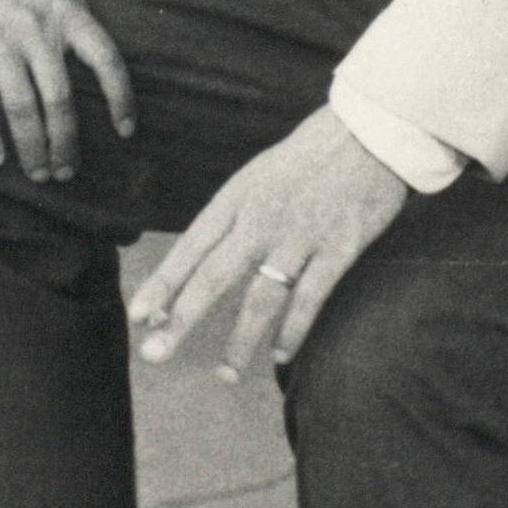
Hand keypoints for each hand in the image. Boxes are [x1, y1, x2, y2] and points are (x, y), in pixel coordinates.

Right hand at [0, 0, 134, 183]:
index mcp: (68, 12)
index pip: (106, 59)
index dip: (121, 98)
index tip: (127, 131)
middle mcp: (37, 30)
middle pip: (60, 100)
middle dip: (65, 143)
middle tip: (66, 173)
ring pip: (22, 108)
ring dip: (32, 147)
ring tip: (38, 173)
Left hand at [128, 107, 411, 381]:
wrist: (369, 131)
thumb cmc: (309, 156)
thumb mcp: (259, 176)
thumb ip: (233, 219)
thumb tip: (202, 264)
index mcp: (237, 197)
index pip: (191, 246)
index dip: (163, 283)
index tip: (138, 314)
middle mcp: (261, 219)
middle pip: (213, 277)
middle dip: (181, 319)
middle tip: (154, 353)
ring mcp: (300, 236)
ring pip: (260, 298)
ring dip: (240, 341)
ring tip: (225, 375)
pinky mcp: (338, 249)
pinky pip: (310, 299)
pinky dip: (294, 330)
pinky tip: (280, 355)